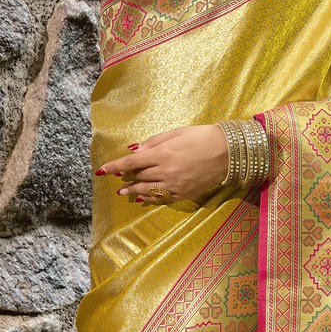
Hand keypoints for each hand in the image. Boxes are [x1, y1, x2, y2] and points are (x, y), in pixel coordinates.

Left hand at [95, 125, 229, 202]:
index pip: (131, 163)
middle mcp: (165, 171)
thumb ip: (153, 143)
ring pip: (146, 190)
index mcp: (162, 153)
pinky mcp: (183, 194)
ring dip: (132, 190)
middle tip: (117, 176)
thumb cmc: (203, 137)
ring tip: (122, 192)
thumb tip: (135, 151)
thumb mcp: (177, 133)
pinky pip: (161, 198)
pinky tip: (142, 197)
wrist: (229, 153)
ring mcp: (174, 185)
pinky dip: (149, 197)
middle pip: (138, 176)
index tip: (101, 170)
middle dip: (125, 175)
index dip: (114, 167)